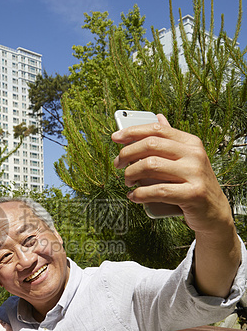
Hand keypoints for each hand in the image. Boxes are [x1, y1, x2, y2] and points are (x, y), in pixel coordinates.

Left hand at [112, 114, 240, 297]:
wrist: (214, 213)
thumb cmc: (193, 185)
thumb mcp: (185, 160)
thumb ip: (171, 141)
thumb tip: (158, 117)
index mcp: (191, 143)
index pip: (157, 129)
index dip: (133, 132)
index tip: (116, 138)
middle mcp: (194, 155)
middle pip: (150, 145)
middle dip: (127, 154)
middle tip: (118, 164)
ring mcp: (195, 174)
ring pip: (150, 166)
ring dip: (131, 174)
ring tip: (127, 182)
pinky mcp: (193, 195)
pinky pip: (158, 191)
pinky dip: (140, 194)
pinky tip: (134, 196)